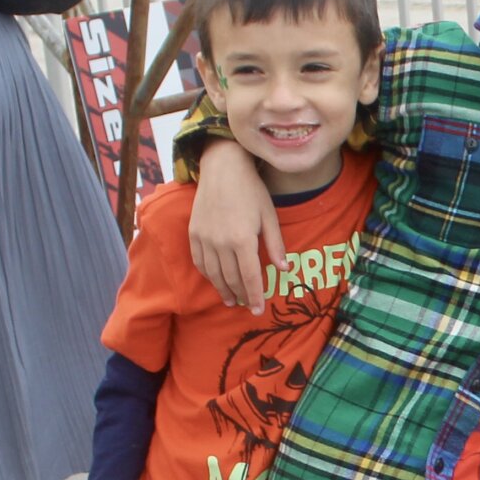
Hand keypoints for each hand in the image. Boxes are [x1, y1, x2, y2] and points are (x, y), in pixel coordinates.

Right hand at [189, 141, 282, 311]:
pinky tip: (216, 281)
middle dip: (241, 296)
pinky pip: (200, 261)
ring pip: (214, 274)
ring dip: (223, 289)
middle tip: (249, 307)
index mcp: (243, 240)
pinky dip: (208, 275)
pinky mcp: (194, 233)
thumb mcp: (270, 217)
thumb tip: (285, 269)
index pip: (250, 277)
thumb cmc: (251, 190)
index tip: (259, 311)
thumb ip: (275, 245)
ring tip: (232, 300)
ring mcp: (205, 238)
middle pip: (231, 278)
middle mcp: (221, 243)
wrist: (222, 168)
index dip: (255, 296)